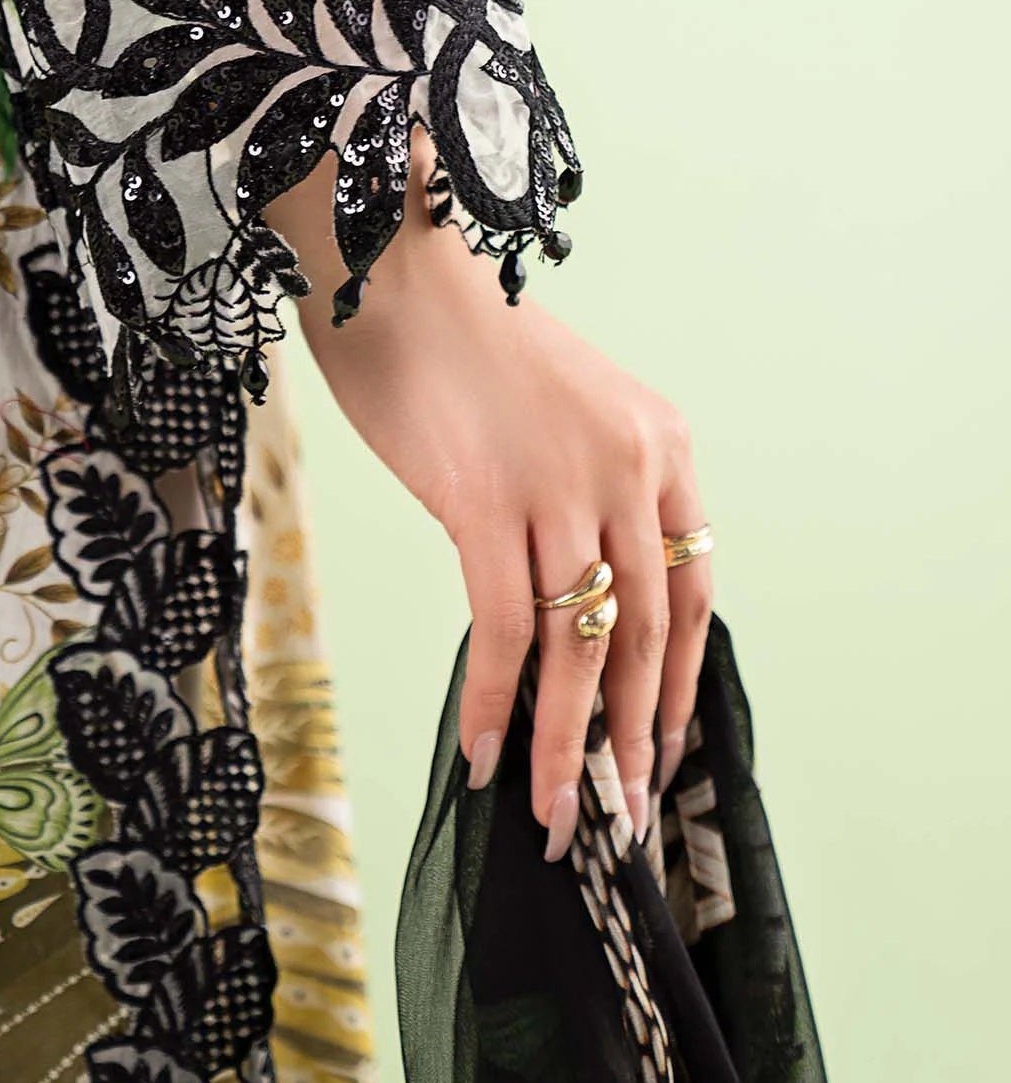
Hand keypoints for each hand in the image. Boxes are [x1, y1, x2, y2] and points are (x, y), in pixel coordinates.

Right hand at [265, 129, 712, 859]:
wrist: (389, 266)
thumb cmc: (458, 337)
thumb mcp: (562, 404)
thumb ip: (585, 487)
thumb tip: (572, 599)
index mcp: (658, 440)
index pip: (693, 587)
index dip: (678, 681)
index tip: (659, 748)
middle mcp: (626, 463)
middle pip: (646, 629)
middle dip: (630, 735)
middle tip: (618, 813)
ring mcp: (559, 483)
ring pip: (579, 645)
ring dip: (567, 744)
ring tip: (556, 816)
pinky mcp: (484, 499)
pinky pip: (504, 628)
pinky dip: (497, 701)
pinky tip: (486, 751)